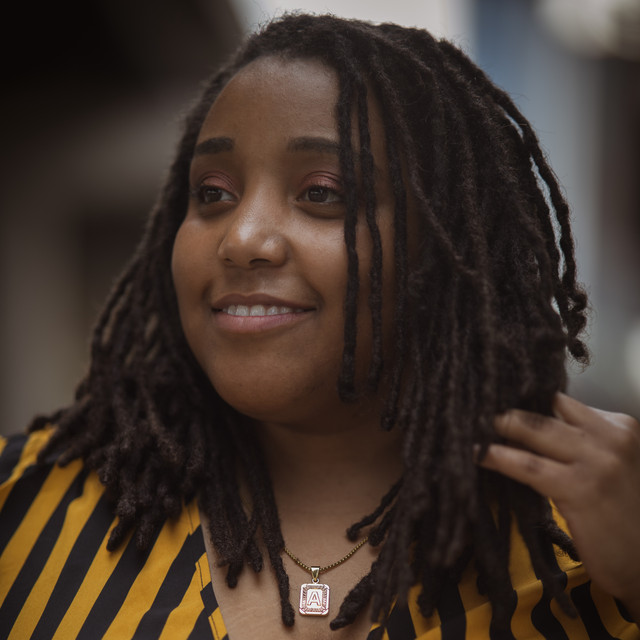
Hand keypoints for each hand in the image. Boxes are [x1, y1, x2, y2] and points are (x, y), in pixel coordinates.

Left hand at [476, 393, 639, 618]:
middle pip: (544, 409)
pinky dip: (498, 456)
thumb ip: (576, 440)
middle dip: (506, 407)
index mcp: (619, 425)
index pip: (560, 400)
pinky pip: (528, 465)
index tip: (493, 396)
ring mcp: (597, 461)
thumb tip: (521, 422)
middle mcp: (611, 436)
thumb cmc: (619, 511)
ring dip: (497, 425)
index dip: (524, 398)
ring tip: (468, 422)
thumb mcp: (606, 463)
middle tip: (473, 404)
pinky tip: (478, 454)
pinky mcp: (580, 489)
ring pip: (534, 429)